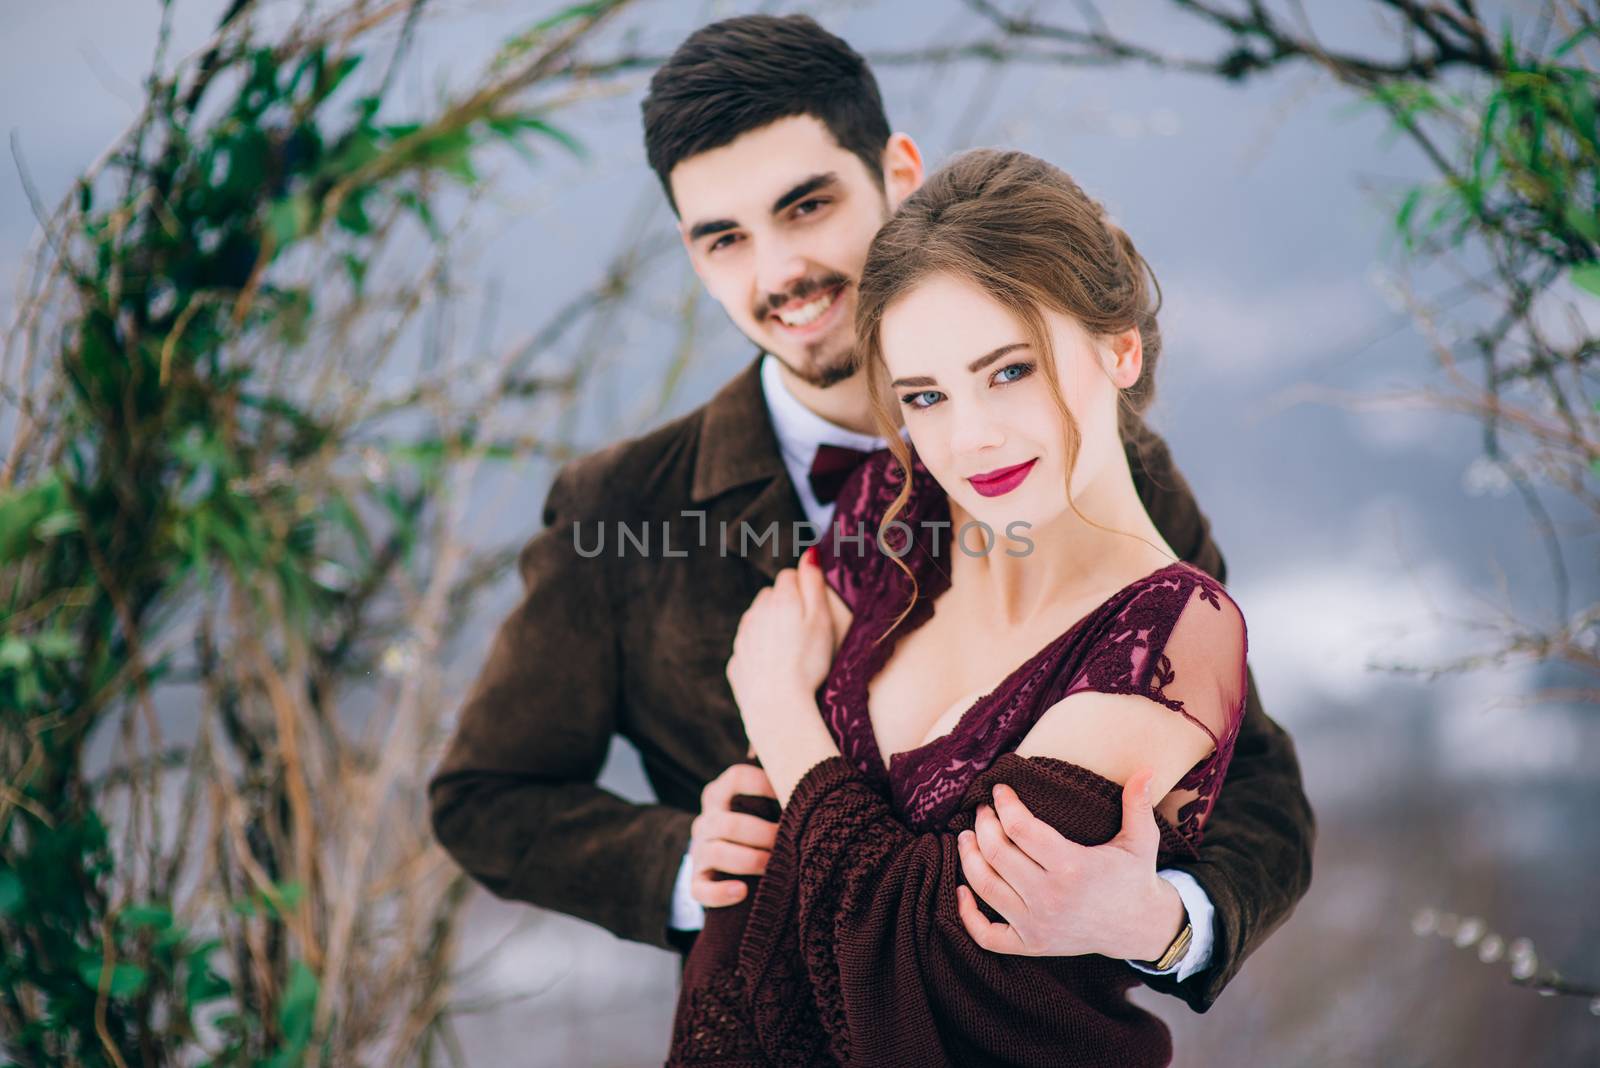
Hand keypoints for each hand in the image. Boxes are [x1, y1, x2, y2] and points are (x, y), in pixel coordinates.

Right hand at [689, 763, 778, 907]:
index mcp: (719, 794)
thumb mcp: (758, 803)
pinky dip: (721, 892)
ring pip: (717, 852)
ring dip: (749, 860)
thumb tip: (815, 764)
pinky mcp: (697, 882)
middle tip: (789, 841)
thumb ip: (775, 786)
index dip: (764, 784)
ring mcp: (698, 851)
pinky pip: (701, 889)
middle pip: (730, 821)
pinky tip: (742, 892)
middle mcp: (706, 820)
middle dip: (763, 833)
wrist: (725, 863)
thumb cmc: (755, 825)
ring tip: (773, 866)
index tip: (792, 795)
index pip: (737, 777)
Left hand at [726, 547, 834, 753]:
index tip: (814, 611)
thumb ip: (814, 584)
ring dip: (771, 628)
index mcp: (780, 600)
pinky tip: (775, 669)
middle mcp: (755, 613)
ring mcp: (742, 638)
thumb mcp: (821, 620)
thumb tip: (810, 553)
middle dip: (785, 606)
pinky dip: (760, 652)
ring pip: (757, 621)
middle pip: (770, 597)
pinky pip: (749, 648)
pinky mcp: (736, 662)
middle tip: (804, 633)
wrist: (777, 706)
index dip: (804, 590)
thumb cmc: (807, 663)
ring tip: (790, 653)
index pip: (789, 576)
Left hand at [954, 768, 1183, 959]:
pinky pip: (986, 935)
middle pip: (996, 853)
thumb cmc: (1135, 878)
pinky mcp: (1031, 945)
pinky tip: (962, 889)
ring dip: (968, 858)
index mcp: (1072, 867)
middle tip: (982, 810)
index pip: (1020, 828)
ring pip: (985, 887)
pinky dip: (967, 914)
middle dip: (983, 825)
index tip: (999, 790)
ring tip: (966, 837)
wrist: (1139, 928)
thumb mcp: (1141, 840)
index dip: (1004, 804)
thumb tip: (1147, 770)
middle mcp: (1050, 898)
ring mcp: (1037, 925)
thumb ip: (1138, 804)